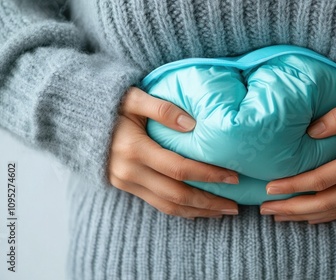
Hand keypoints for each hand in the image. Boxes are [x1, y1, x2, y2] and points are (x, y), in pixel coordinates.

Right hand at [108, 87, 239, 218]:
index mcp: (133, 149)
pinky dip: (181, 210)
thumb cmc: (109, 105)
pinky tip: (199, 209)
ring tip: (223, 211)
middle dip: (209, 202)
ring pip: (168, 206)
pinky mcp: (126, 187)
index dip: (208, 174)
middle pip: (177, 195)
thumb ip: (161, 108)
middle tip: (235, 205)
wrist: (75, 120)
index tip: (233, 176)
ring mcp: (126, 183)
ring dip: (198, 212)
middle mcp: (129, 172)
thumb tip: (193, 124)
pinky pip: (157, 205)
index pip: (179, 169)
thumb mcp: (132, 98)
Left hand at [260, 91, 335, 223]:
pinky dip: (327, 214)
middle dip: (294, 208)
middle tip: (267, 209)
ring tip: (281, 216)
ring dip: (306, 215)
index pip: (322, 179)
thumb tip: (311, 130)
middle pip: (326, 202)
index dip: (294, 186)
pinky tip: (309, 217)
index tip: (271, 187)